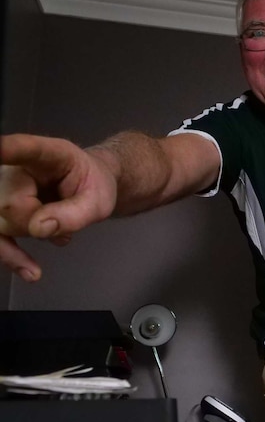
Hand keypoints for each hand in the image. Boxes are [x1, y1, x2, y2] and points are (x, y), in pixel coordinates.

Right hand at [0, 134, 117, 279]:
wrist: (88, 186)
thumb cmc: (93, 186)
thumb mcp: (98, 201)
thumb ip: (74, 214)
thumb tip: (38, 228)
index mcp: (47, 154)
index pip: (24, 149)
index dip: (8, 150)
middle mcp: (15, 167)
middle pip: (9, 205)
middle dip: (37, 224)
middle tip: (67, 217)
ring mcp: (3, 187)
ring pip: (0, 224)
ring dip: (29, 237)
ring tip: (60, 232)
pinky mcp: (0, 209)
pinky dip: (10, 255)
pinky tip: (30, 272)